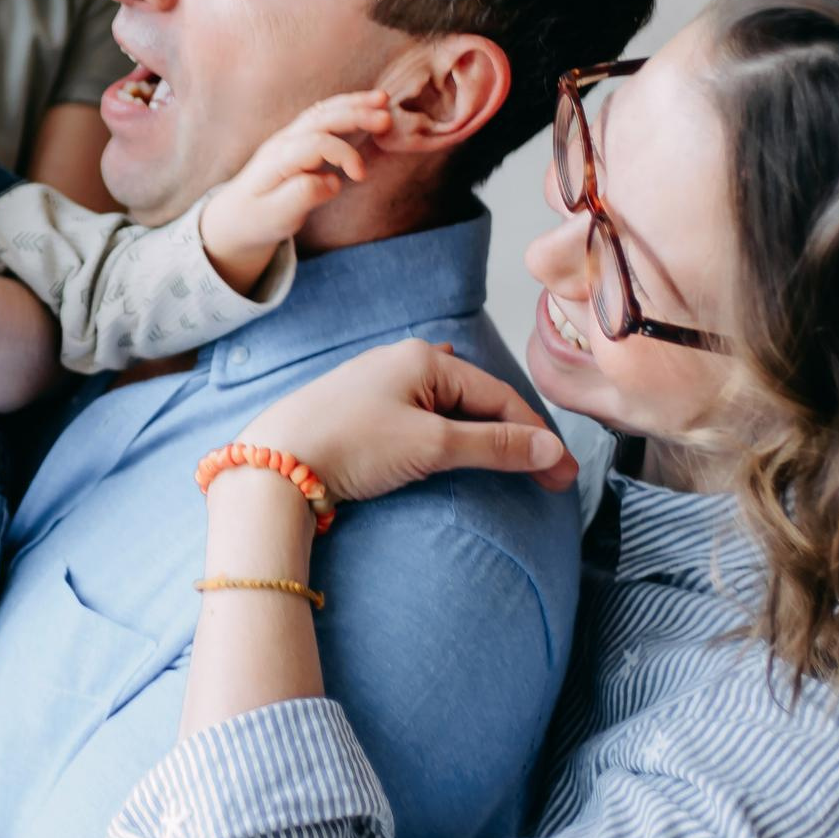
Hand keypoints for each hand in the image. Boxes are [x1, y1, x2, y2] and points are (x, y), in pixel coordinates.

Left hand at [199, 90, 394, 279]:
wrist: (236, 216)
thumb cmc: (257, 219)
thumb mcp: (275, 218)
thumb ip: (302, 198)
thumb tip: (332, 181)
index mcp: (278, 160)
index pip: (315, 144)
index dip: (343, 154)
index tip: (361, 175)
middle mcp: (283, 142)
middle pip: (321, 119)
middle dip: (354, 115)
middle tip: (387, 118)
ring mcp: (290, 137)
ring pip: (323, 112)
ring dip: (354, 104)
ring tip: (384, 99)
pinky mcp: (298, 139)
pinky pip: (324, 116)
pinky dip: (347, 108)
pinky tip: (369, 104)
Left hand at [243, 338, 578, 502]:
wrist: (274, 464)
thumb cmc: (348, 444)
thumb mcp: (432, 445)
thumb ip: (495, 445)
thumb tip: (549, 449)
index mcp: (424, 358)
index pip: (499, 396)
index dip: (536, 438)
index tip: (564, 476)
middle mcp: (402, 362)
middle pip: (477, 400)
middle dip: (516, 437)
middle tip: (549, 478)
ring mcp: (379, 384)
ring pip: (450, 408)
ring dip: (484, 434)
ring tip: (514, 462)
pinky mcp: (360, 412)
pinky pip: (422, 416)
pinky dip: (450, 432)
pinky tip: (454, 431)